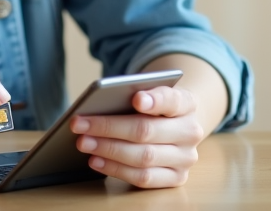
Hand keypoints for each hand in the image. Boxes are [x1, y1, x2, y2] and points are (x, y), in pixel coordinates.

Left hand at [69, 85, 202, 188]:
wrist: (175, 126)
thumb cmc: (154, 107)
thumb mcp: (150, 92)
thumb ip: (132, 94)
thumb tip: (98, 105)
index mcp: (188, 103)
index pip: (173, 100)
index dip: (155, 100)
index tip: (136, 99)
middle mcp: (191, 131)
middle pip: (147, 131)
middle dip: (109, 128)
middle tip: (79, 124)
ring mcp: (185, 158)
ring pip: (144, 157)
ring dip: (108, 150)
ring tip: (82, 143)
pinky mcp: (176, 178)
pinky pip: (144, 178)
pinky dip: (116, 170)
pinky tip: (95, 160)